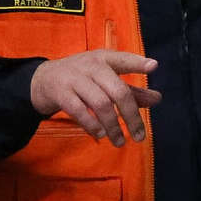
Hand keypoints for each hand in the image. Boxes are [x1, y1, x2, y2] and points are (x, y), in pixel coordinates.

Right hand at [30, 49, 160, 144]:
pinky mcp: (60, 92)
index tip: (153, 66)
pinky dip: (92, 125)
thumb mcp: (105, 80)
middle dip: (131, 116)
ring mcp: (74, 78)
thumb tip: (157, 99)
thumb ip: (131, 90)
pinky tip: (100, 135)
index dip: (138, 63)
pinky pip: (79, 111)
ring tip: (120, 141)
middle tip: (140, 136)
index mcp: (104, 59)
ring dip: (113, 126)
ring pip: (100, 103)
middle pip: (117, 91)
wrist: (42, 80)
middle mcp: (91, 66)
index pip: (123, 59)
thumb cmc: (82, 79)